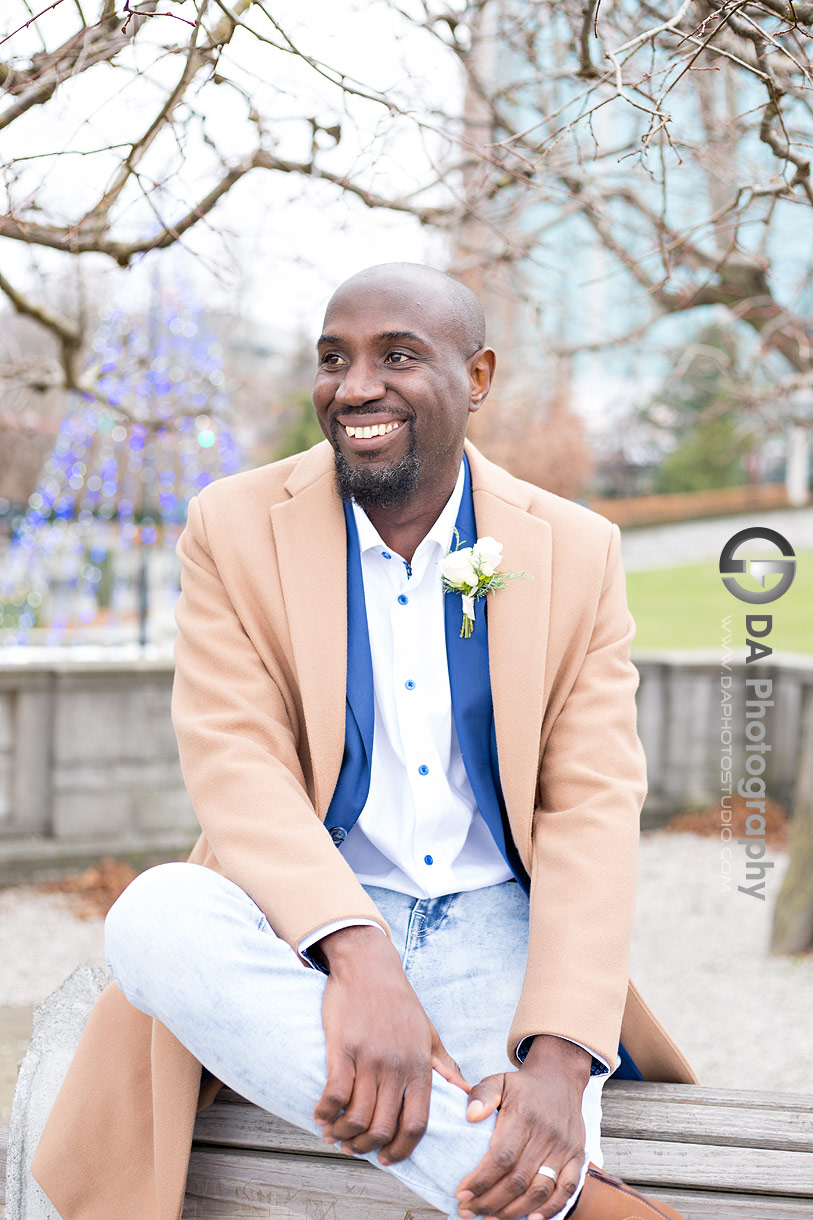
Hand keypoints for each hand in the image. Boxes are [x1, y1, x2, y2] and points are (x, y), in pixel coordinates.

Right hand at [313, 925, 469, 1163]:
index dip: (401, 1150)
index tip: (387, 1159)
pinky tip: (321, 1116)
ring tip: (335, 1135)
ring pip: (357, 1116)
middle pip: (383, 1127)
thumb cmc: (399, 1001)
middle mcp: (396, 1065)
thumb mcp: (429, 1033)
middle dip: (366, 1147)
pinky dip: (325, 1114)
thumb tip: (466, 1093)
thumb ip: (445, 1066)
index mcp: (420, 1066)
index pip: (417, 1124)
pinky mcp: (342, 1047)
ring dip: (343, 1135)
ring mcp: (369, 1057)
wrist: (369, 965)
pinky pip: (333, 1095)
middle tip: (354, 1148)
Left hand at [455, 1035, 589, 1219]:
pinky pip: (567, 1190)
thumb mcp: (499, 1080)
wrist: (560, 1078)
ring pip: (539, 1190)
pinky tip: (531, 1219)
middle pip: (517, 1180)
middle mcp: (545, 1135)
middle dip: (490, 1201)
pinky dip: (550, 1209)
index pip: (501, 1157)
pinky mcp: (577, 1157)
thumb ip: (482, 1094)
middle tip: (468, 1211)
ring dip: (514, 1210)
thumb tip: (470, 1116)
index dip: (481, 1181)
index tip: (462, 1194)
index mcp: (523, 1117)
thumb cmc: (524, 1085)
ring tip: (490, 1218)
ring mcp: (563, 1149)